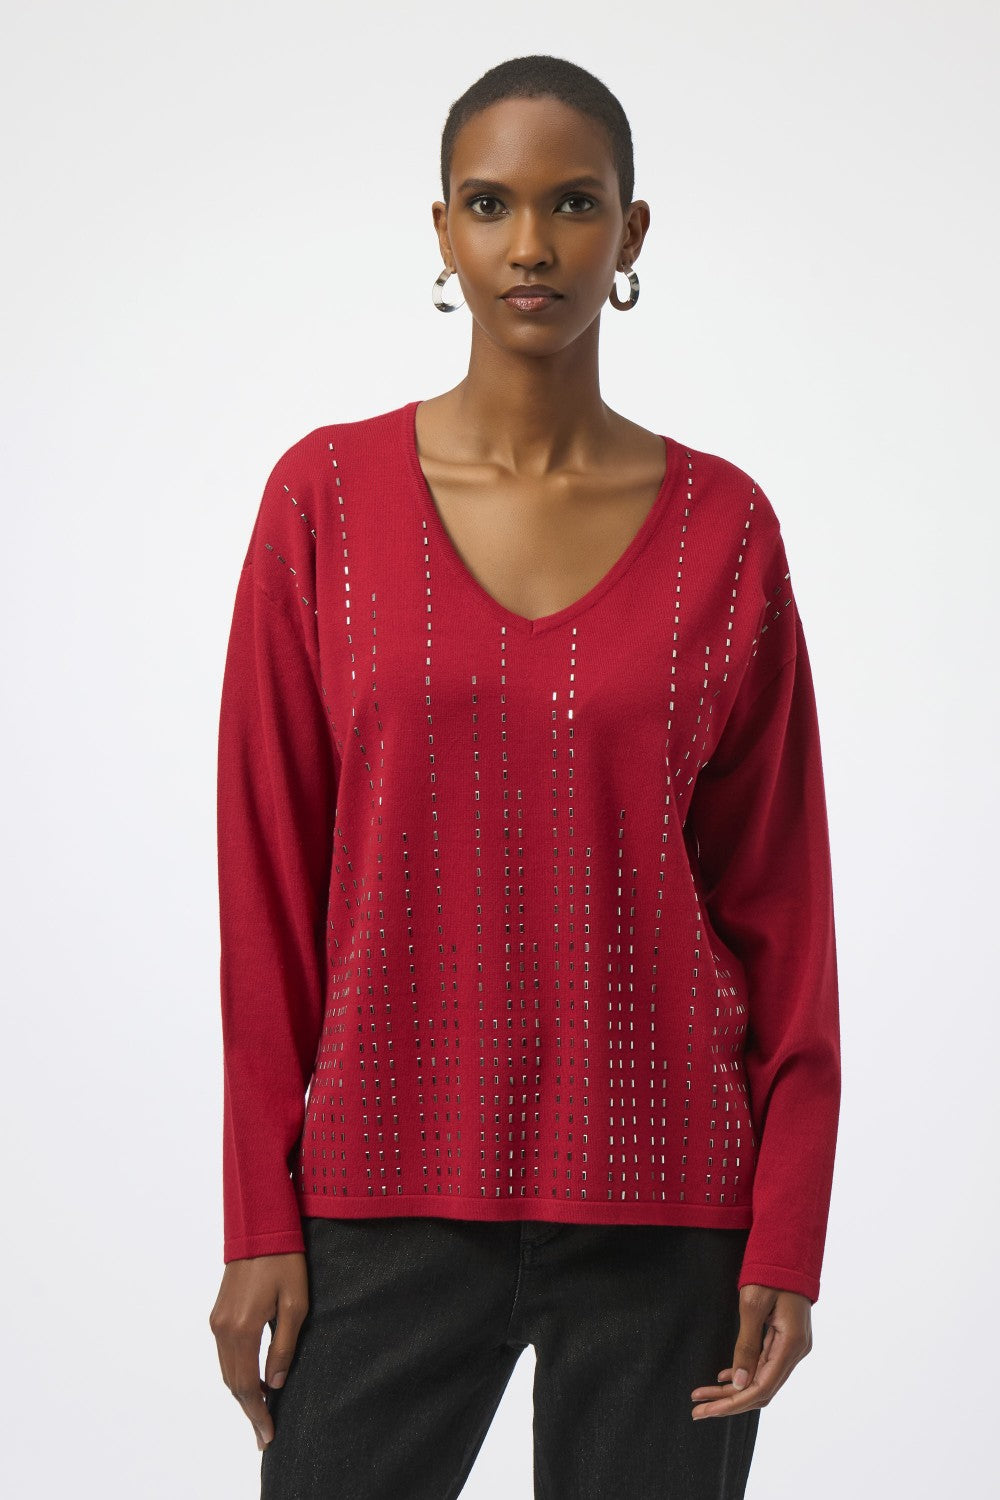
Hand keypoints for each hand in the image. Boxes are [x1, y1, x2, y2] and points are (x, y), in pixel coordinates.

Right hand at [209, 1253, 308, 1449]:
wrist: (260, 1227)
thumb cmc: (285, 1261)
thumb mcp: (295, 1304)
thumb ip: (283, 1347)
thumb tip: (276, 1384)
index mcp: (242, 1328)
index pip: (247, 1385)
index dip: (258, 1413)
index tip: (267, 1435)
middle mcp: (223, 1328)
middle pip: (233, 1382)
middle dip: (249, 1410)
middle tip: (264, 1434)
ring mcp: (217, 1320)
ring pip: (227, 1370)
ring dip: (242, 1393)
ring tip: (260, 1414)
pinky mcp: (218, 1313)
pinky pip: (225, 1354)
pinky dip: (237, 1373)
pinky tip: (252, 1382)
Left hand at [690, 1284, 811, 1419]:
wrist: (788, 1251)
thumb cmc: (770, 1273)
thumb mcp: (753, 1306)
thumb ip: (747, 1345)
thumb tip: (739, 1383)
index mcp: (792, 1344)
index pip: (762, 1388)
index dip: (733, 1403)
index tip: (707, 1410)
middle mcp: (796, 1351)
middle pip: (761, 1390)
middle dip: (728, 1402)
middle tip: (697, 1410)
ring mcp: (792, 1347)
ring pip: (761, 1380)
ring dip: (733, 1390)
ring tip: (703, 1397)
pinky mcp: (785, 1340)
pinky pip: (764, 1365)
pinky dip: (743, 1373)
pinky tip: (722, 1377)